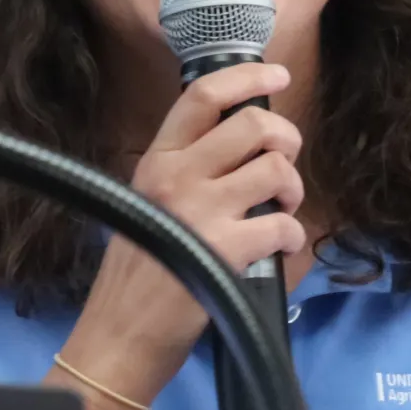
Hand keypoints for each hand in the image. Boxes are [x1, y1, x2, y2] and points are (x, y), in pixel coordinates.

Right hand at [60, 63, 305, 407]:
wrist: (118, 335)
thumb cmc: (136, 275)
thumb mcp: (145, 204)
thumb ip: (183, 170)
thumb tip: (239, 145)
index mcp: (155, 160)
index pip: (202, 95)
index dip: (249, 75)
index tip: (278, 74)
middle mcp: (176, 176)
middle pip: (254, 124)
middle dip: (286, 140)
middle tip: (283, 165)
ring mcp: (201, 210)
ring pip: (276, 169)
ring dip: (292, 189)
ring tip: (280, 209)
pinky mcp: (226, 249)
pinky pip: (284, 224)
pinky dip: (292, 236)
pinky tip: (278, 248)